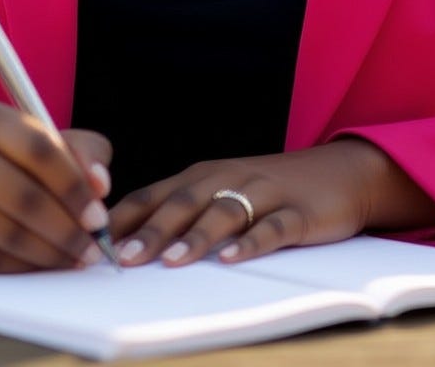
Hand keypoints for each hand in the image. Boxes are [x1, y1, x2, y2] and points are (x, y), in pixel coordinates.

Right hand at [0, 100, 112, 271]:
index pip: (39, 149)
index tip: (99, 216)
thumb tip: (99, 185)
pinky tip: (40, 265)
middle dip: (66, 229)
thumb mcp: (44, 142)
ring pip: (5, 232)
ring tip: (73, 259)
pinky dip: (20, 268)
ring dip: (48, 253)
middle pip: (23, 196)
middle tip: (91, 249)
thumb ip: (82, 153)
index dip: (74, 186)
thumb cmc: (9, 162)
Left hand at [108, 138, 433, 267]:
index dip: (126, 219)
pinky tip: (233, 259)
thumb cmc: (268, 190)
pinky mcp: (297, 212)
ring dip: (197, 236)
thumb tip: (127, 246)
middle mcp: (228, 178)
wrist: (339, 173)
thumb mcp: (221, 192)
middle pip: (184, 202)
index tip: (95, 243)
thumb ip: (182, 213)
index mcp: (202, 175)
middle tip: (125, 259)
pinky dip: (251, 242)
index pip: (154, 194)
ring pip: (224, 211)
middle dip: (153, 231)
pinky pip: (272, 228)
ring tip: (173, 262)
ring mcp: (264, 193)